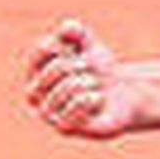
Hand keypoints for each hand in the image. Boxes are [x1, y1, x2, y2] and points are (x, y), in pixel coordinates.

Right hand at [25, 17, 139, 139]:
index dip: (57, 46)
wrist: (122, 97)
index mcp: (37, 75)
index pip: (37, 55)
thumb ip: (77, 33)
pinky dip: (89, 99)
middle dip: (77, 63)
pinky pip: (73, 113)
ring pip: (66, 90)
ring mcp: (51, 116)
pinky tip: (97, 97)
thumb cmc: (98, 70)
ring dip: (87, 81)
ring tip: (95, 83)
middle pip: (53, 71)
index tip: (71, 45)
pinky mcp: (68, 130)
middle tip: (90, 64)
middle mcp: (38, 99)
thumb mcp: (89, 46)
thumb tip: (67, 28)